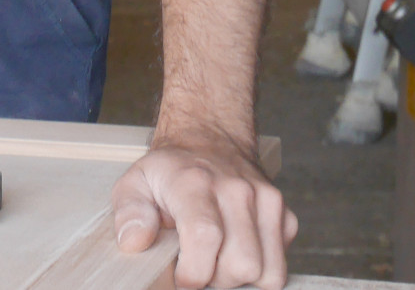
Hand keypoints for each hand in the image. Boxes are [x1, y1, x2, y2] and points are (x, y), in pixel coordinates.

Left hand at [111, 127, 295, 288]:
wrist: (208, 138)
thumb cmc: (170, 170)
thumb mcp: (135, 183)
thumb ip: (129, 214)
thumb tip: (134, 243)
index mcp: (195, 183)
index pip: (206, 237)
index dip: (193, 272)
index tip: (181, 276)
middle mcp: (237, 190)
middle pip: (242, 264)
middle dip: (217, 279)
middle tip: (200, 265)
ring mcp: (266, 201)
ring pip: (268, 272)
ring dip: (241, 278)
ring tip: (218, 260)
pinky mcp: (285, 215)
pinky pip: (280, 265)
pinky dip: (260, 269)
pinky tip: (237, 250)